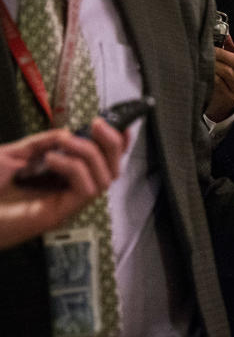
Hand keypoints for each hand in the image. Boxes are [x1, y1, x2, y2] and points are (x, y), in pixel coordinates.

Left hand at [0, 120, 126, 249]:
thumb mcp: (15, 154)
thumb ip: (42, 143)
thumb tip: (69, 133)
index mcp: (64, 177)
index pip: (103, 161)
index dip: (116, 143)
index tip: (111, 123)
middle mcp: (71, 190)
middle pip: (113, 169)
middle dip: (111, 143)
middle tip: (96, 125)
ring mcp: (68, 203)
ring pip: (105, 178)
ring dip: (90, 153)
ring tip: (64, 143)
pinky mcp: (61, 213)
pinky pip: (86, 189)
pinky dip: (73, 168)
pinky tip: (50, 160)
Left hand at [205, 36, 233, 121]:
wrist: (223, 101)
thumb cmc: (230, 77)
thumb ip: (232, 49)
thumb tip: (225, 34)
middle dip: (222, 53)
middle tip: (212, 49)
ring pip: (227, 71)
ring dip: (214, 62)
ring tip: (206, 58)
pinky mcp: (230, 98)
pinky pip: (218, 81)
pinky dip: (211, 73)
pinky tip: (206, 70)